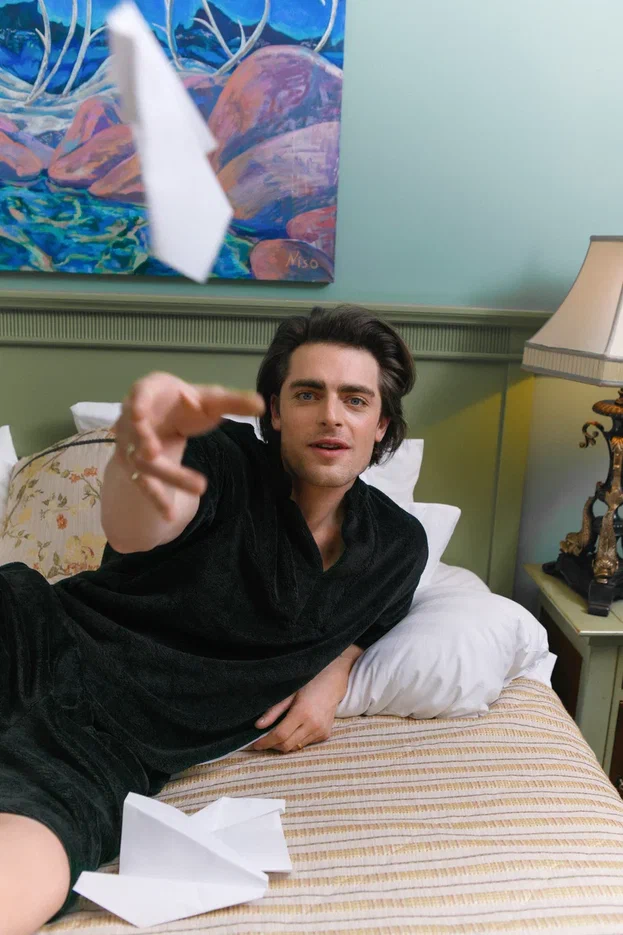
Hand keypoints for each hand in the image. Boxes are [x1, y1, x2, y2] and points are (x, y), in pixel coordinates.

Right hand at [113, 372, 263, 516]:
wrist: (164, 417)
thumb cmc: (185, 404)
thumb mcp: (209, 400)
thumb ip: (232, 402)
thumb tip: (261, 404)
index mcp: (150, 391)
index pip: (140, 393)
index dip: (139, 403)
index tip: (140, 414)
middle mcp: (133, 417)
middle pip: (139, 432)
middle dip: (145, 443)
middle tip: (154, 452)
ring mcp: (131, 443)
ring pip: (145, 462)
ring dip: (168, 474)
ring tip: (198, 485)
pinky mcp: (136, 466)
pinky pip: (146, 484)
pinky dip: (158, 499)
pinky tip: (170, 515)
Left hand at [251, 657, 351, 753]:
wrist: (332, 684)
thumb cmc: (308, 684)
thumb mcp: (289, 693)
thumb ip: (274, 711)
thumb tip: (258, 726)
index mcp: (302, 713)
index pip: (280, 735)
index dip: (265, 742)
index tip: (255, 745)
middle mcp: (313, 725)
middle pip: (287, 746)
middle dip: (273, 746)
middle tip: (264, 741)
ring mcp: (321, 731)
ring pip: (296, 747)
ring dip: (285, 744)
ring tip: (278, 734)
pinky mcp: (325, 735)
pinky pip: (306, 744)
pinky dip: (297, 740)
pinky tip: (295, 729)